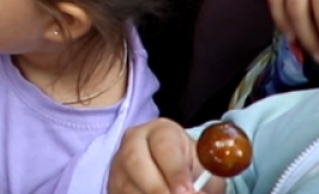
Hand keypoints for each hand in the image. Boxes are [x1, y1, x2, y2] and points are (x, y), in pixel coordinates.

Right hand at [108, 119, 224, 193]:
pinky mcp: (113, 185)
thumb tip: (198, 191)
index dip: (175, 171)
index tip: (188, 191)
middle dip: (157, 188)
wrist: (177, 174)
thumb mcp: (205, 168)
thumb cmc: (193, 169)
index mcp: (161, 131)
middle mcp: (134, 142)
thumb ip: (204, 177)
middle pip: (135, 161)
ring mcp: (119, 165)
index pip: (164, 146)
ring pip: (126, 184)